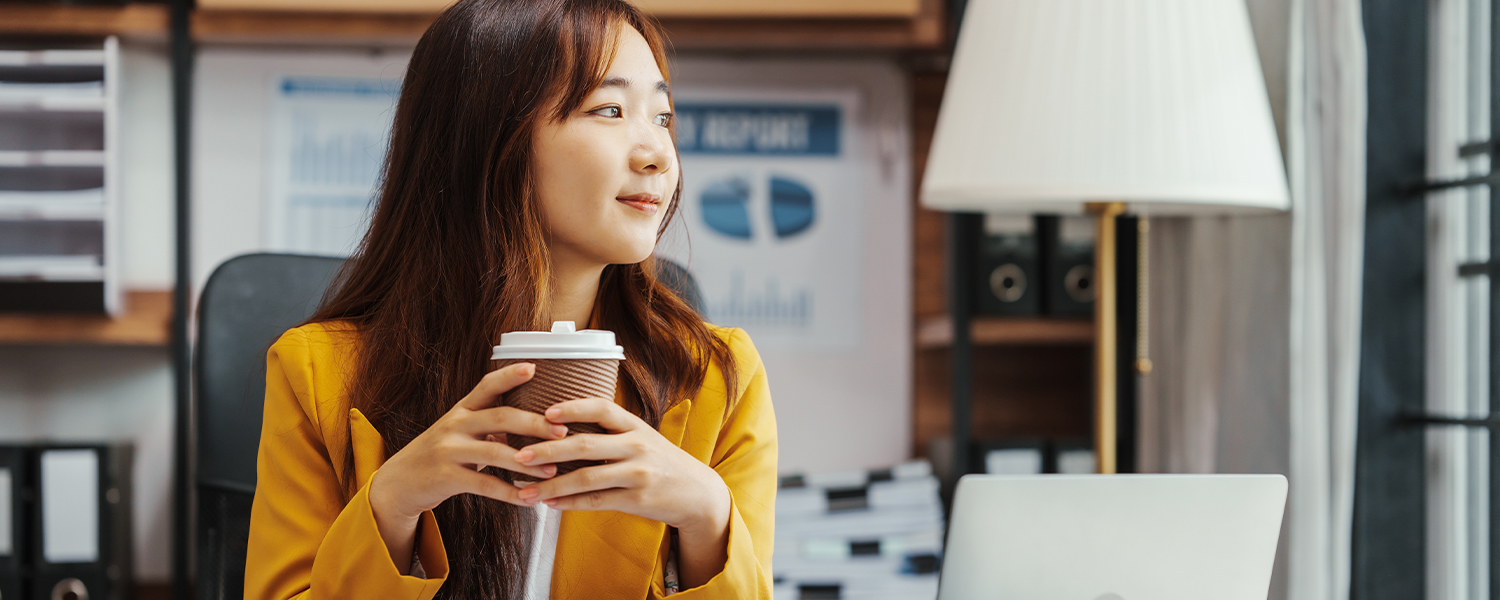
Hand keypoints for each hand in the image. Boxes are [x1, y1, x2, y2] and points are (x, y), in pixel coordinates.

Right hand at [368, 363, 568, 524]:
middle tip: (562, 432)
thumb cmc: (443, 454)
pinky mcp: (446, 477)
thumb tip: (538, 420)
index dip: (509, 375)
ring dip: (528, 463)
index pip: (487, 385)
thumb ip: (491, 423)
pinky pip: (484, 484)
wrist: (400, 482)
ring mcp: (449, 450)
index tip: (534, 368)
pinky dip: (509, 493)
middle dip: (535, 424)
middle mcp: (455, 424)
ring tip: (553, 470)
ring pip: (495, 453)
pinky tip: (528, 499)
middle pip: (500, 417)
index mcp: (463, 409)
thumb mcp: (461, 431)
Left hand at [510, 398, 730, 534]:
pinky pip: (597, 501)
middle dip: (548, 450)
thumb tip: (560, 424)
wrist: (696, 492)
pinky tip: (550, 503)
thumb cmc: (659, 461)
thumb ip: (609, 431)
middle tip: (519, 455)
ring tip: (525, 491)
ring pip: (586, 478)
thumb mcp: (641, 437)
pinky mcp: (637, 499)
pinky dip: (570, 503)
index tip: (544, 413)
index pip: (601, 408)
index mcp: (635, 425)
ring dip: (551, 485)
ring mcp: (638, 473)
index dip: (572, 408)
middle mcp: (637, 445)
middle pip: (585, 445)